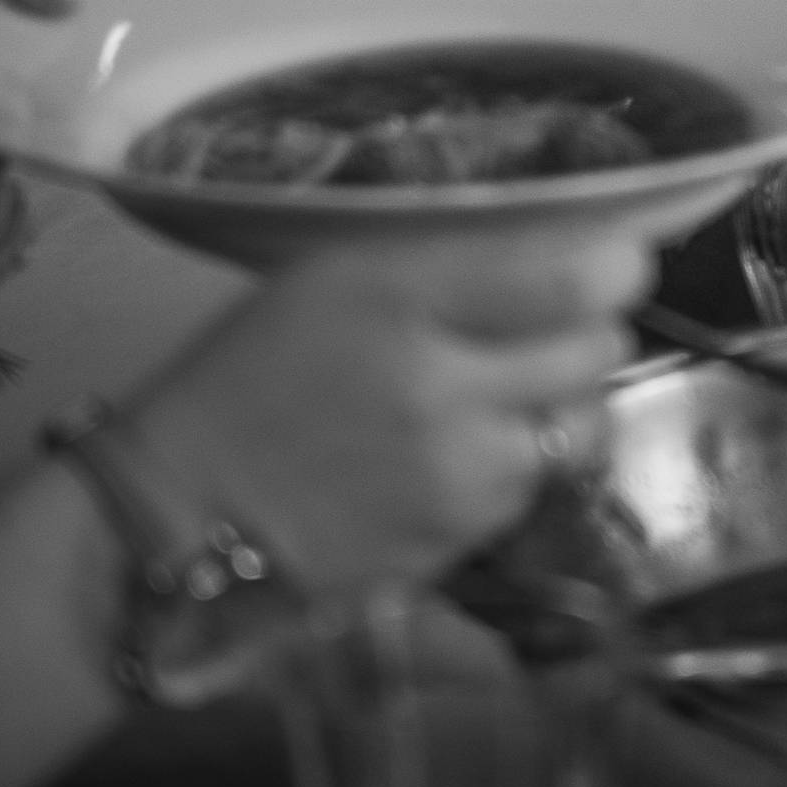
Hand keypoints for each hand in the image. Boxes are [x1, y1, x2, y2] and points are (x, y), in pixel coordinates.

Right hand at [125, 231, 651, 593]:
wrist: (170, 515)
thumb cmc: (251, 376)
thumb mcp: (339, 279)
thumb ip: (457, 262)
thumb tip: (579, 245)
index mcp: (405, 298)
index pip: (580, 275)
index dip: (616, 268)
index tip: (609, 265)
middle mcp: (443, 386)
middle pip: (600, 348)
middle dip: (588, 334)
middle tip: (546, 333)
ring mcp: (455, 474)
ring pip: (581, 423)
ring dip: (559, 406)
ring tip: (497, 399)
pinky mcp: (457, 541)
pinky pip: (531, 487)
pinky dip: (514, 468)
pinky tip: (455, 458)